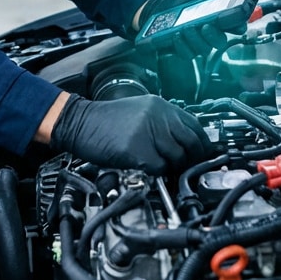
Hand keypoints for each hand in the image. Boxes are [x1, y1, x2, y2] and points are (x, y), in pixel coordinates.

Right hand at [50, 94, 213, 173]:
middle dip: (192, 158)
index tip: (202, 154)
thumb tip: (182, 142)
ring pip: (177, 157)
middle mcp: (158, 116)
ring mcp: (148, 132)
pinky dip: (156, 173)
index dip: (202, 143)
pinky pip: (159, 168)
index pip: (195, 125)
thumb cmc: (105, 121)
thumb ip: (162, 123)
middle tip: (186, 168)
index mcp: (160, 106)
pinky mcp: (137, 149)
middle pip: (191, 142)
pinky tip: (146, 169)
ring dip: (172, 167)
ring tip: (162, 169)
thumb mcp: (139, 112)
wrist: (78, 122)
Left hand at [134, 0, 251, 51]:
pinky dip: (182, 45)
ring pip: (204, 49)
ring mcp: (197, 44)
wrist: (156, 7)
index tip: (238, 25)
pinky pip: (187, 54)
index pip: (235, 27)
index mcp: (218, 20)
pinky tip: (177, 35)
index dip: (238, 27)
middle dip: (215, 36)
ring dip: (196, 39)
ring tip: (186, 28)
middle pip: (220, 42)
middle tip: (207, 26)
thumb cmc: (181, 0)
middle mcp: (210, 34)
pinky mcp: (183, 50)